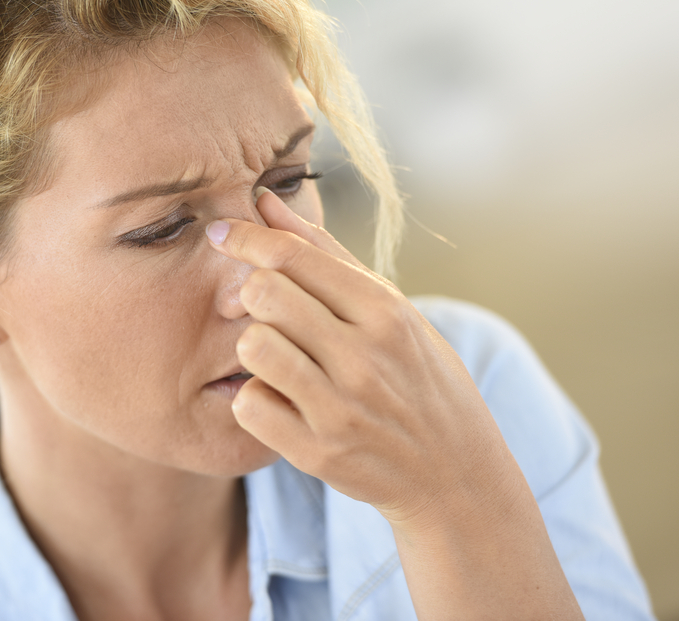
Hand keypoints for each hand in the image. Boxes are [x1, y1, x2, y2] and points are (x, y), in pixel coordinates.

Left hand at [206, 188, 513, 527]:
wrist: (456, 475)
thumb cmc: (419, 378)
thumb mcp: (392, 310)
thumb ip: (327, 256)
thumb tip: (268, 203)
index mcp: (385, 312)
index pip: (293, 255)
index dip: (245, 236)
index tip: (222, 233)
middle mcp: (363, 357)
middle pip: (264, 293)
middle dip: (249, 291)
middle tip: (257, 305)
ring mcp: (339, 409)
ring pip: (252, 346)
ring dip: (252, 345)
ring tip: (273, 354)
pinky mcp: (317, 453)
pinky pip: (249, 404)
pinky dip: (253, 397)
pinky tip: (277, 398)